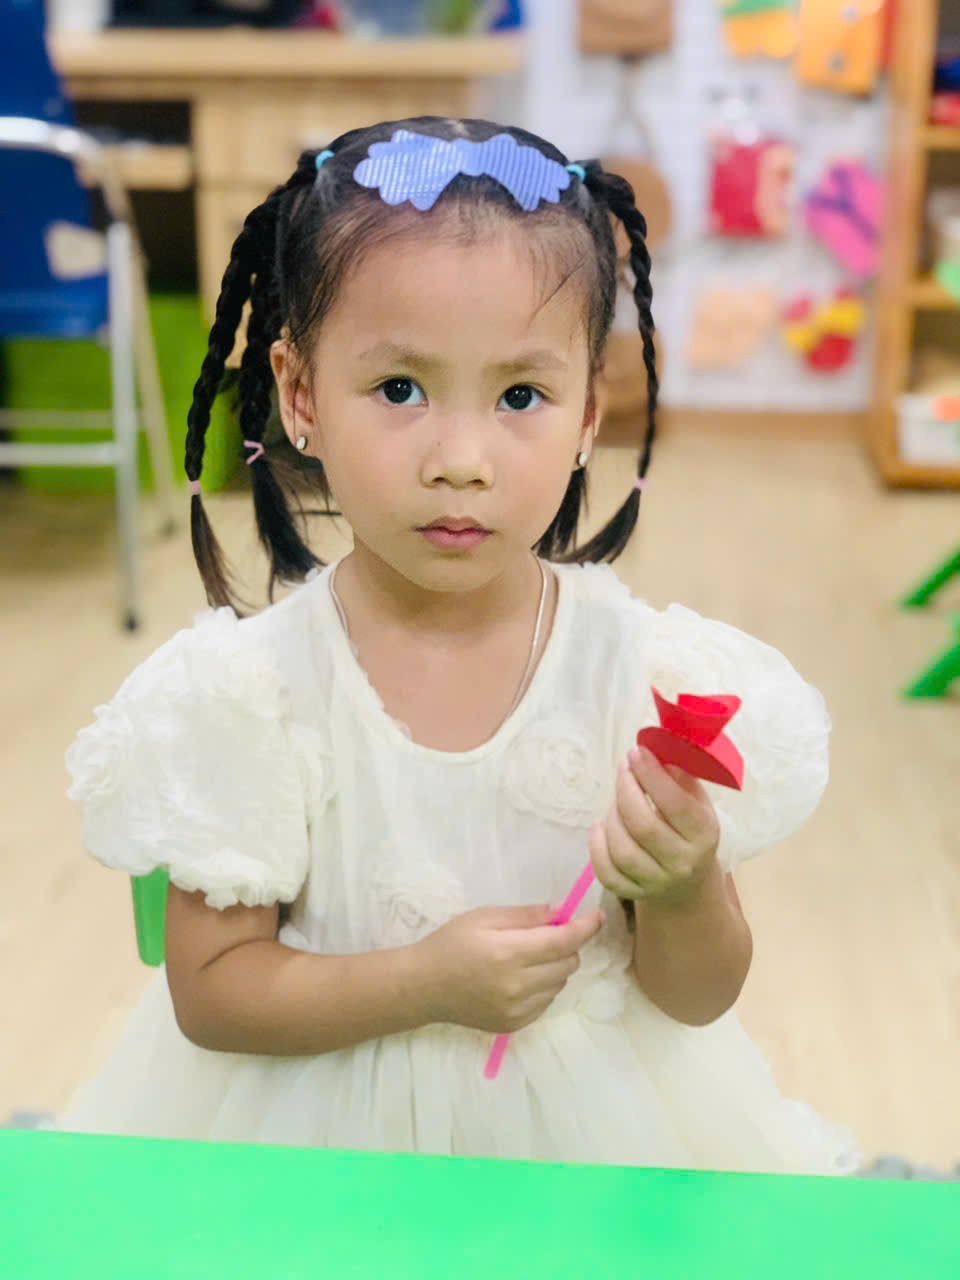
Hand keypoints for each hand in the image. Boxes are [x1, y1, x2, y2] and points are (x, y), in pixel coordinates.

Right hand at [416, 904, 605, 1033]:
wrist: (424, 987)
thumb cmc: (452, 943)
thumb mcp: (485, 917)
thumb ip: (526, 916)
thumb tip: (561, 913)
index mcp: (509, 953)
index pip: (563, 941)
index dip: (585, 927)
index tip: (598, 916)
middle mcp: (517, 985)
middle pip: (568, 963)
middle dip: (565, 945)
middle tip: (544, 936)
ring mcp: (517, 1010)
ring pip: (560, 983)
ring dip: (555, 967)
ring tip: (528, 959)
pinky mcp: (514, 1025)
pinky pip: (547, 1002)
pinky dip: (544, 987)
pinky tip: (521, 979)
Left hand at [589, 746, 720, 907]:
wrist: (689, 884)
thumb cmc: (690, 831)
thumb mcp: (697, 803)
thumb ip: (680, 778)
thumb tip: (656, 751)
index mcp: (703, 834)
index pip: (675, 804)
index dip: (651, 775)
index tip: (636, 752)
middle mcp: (683, 862)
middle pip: (644, 826)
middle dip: (626, 791)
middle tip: (623, 771)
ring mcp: (657, 882)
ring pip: (623, 850)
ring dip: (612, 817)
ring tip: (616, 801)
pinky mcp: (634, 894)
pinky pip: (607, 873)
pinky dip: (597, 847)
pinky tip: (600, 827)